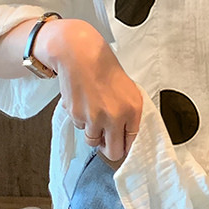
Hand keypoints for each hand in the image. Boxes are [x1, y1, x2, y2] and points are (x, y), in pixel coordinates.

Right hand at [35, 19, 141, 167]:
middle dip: (110, 149)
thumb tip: (127, 133)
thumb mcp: (129, 90)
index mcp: (132, 110)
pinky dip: (82, 121)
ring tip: (95, 116)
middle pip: (112, 152)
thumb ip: (130, 114)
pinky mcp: (76, 117)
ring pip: (93, 141)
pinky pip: (80, 127)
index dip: (125, 146)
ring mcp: (94, 119)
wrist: (81, 55)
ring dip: (94, 134)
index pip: (131, 143)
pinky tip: (84, 104)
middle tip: (108, 141)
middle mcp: (114, 117)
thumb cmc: (104, 68)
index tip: (122, 145)